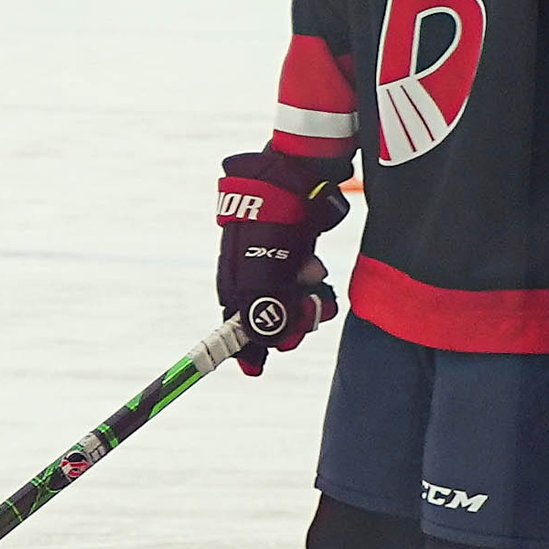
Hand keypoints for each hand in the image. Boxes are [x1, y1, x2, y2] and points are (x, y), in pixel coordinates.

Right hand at [216, 149, 349, 374]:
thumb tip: (266, 351)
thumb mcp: (263, 278)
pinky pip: (308, 284)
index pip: (235, 332)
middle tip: (304, 306)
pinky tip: (315, 263)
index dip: (247, 351)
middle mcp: (251, 280)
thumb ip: (264, 316)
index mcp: (232, 287)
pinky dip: (315, 280)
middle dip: (291, 320)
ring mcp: (274, 268)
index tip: (256, 369)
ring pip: (295, 304)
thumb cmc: (271, 229)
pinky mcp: (295, 256)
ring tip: (312, 273)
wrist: (293, 179)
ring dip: (308, 298)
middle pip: (272, 323)